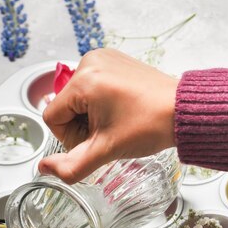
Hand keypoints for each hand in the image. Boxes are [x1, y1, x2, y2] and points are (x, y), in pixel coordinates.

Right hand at [39, 48, 177, 183]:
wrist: (182, 112)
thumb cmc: (150, 125)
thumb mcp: (105, 151)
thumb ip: (71, 165)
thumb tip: (45, 169)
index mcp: (84, 80)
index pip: (52, 116)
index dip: (69, 137)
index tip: (94, 140)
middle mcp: (89, 62)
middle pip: (64, 106)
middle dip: (81, 126)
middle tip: (108, 132)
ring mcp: (102, 58)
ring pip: (77, 98)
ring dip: (90, 116)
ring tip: (116, 121)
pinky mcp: (113, 60)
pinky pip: (92, 87)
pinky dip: (100, 103)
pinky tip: (119, 110)